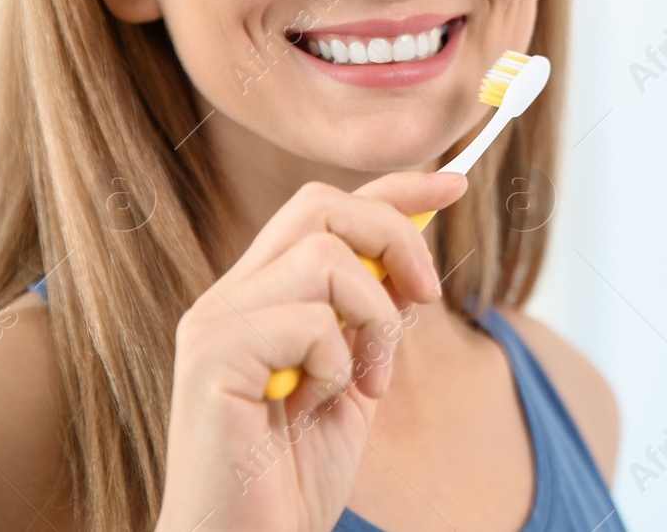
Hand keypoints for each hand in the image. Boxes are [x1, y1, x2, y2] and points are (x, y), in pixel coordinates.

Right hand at [153, 171, 467, 531]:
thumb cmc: (291, 481)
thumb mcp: (354, 380)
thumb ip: (370, 317)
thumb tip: (410, 256)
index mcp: (259, 298)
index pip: (324, 209)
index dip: (394, 189)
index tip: (453, 185)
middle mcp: (228, 298)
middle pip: (321, 206)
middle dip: (395, 237)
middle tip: (425, 298)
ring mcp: (214, 324)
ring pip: (326, 255)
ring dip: (373, 318)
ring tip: (364, 382)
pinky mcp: (212, 358)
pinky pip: (310, 319)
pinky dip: (339, 362)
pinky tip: (317, 408)